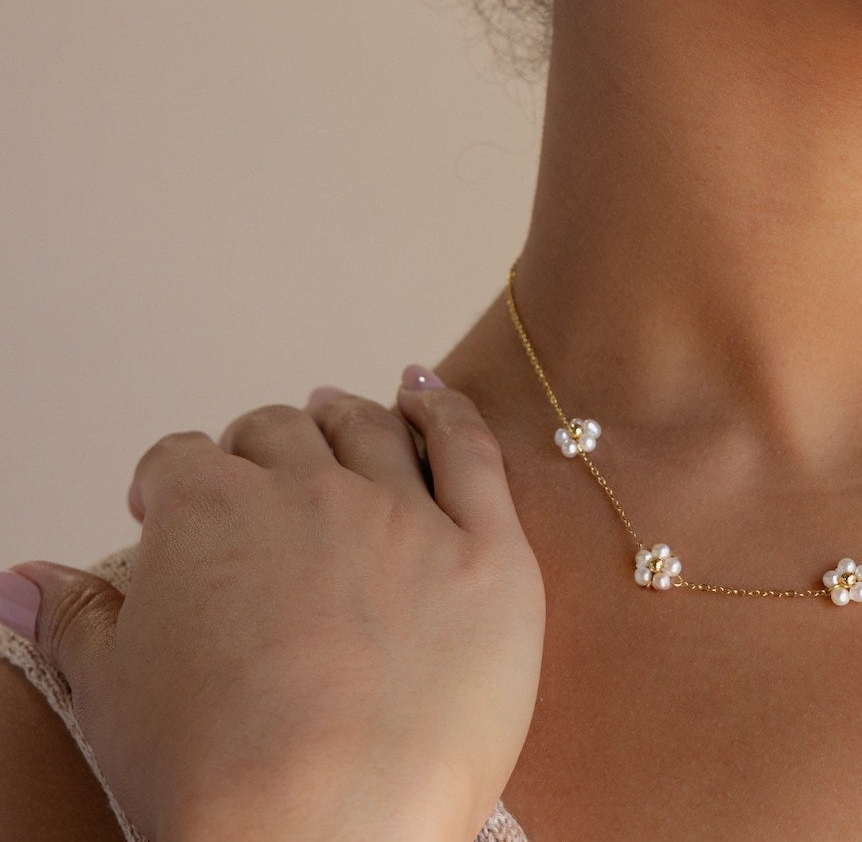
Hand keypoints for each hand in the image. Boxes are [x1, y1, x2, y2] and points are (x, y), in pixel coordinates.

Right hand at [9, 370, 544, 841]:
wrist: (325, 835)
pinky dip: (446, 410)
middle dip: (259, 447)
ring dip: (346, 415)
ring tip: (336, 412)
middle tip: (258, 478)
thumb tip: (20, 579)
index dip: (167, 484)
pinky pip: (470, 450)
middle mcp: (309, 490)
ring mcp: (406, 513)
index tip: (164, 508)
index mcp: (210, 513)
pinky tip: (427, 392)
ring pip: (370, 431)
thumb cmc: (211, 778)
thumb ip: (72, 618)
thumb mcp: (110, 696)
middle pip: (280, 433)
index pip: (180, 461)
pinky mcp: (487, 549)